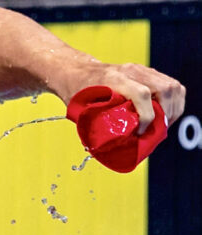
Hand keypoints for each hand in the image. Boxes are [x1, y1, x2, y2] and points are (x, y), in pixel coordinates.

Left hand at [70, 62, 185, 133]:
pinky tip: (165, 116)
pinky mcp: (148, 73)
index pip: (142, 94)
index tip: (139, 132)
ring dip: (174, 109)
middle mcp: (131, 71)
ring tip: (163, 125)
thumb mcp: (82, 108)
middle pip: (165, 88)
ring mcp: (142, 70)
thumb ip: (97, 124)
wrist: (77, 70)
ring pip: (173, 86)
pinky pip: (172, 86)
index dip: (146, 116)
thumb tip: (111, 147)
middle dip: (165, 114)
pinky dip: (174, 102)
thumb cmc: (77, 91)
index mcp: (114, 79)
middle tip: (155, 132)